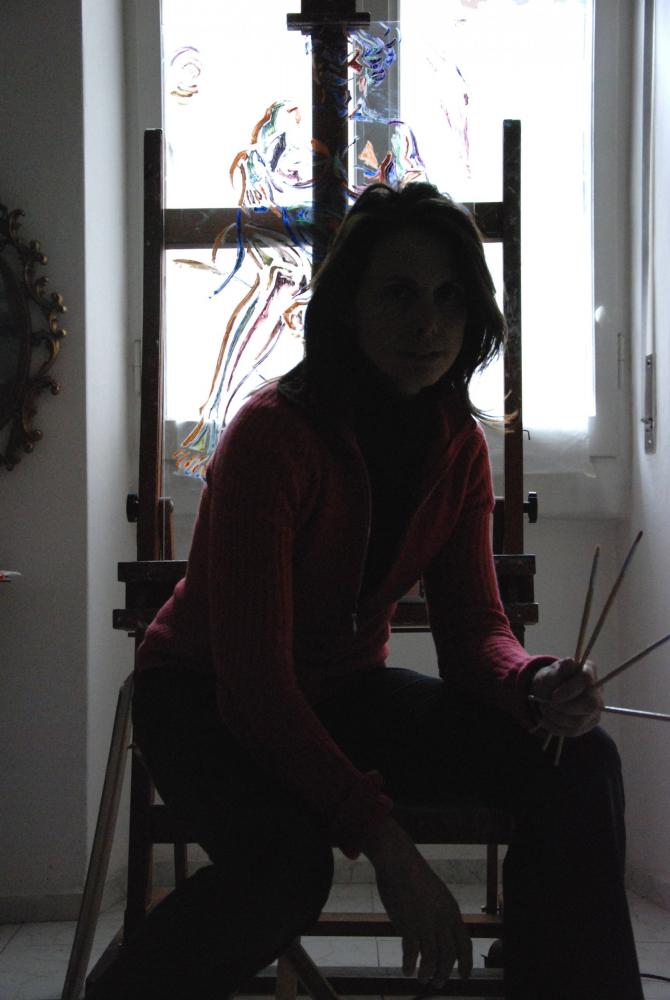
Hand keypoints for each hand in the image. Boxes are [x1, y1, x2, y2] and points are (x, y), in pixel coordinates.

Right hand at [363, 817, 471, 986]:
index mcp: (452, 911)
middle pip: (449, 956)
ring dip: (427, 973)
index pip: (465, 944)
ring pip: (431, 959)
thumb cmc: (415, 877)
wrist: (399, 860)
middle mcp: (442, 919)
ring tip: (421, 978)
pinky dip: (410, 965)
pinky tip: (406, 969)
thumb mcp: (437, 894)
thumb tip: (442, 934)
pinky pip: (412, 953)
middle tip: (436, 983)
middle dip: (444, 974)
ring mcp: (425, 922)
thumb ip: (442, 914)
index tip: (463, 976)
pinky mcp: (407, 923)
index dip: (466, 964)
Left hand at [530, 657, 602, 737]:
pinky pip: (573, 731)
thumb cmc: (551, 679)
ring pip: (579, 721)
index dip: (569, 690)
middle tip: (547, 704)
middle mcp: (597, 691)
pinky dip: (555, 727)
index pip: (586, 680)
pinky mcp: (589, 723)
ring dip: (556, 718)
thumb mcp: (550, 672)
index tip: (553, 696)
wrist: (549, 692)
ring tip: (544, 709)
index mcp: (588, 671)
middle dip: (564, 708)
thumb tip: (570, 662)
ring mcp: (595, 709)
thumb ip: (559, 669)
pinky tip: (547, 719)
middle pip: (590, 705)